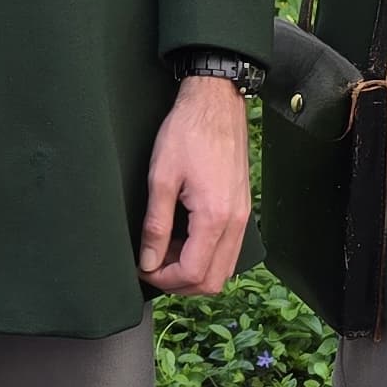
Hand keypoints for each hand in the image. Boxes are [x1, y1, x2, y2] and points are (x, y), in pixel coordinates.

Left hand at [138, 75, 253, 298]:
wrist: (215, 103)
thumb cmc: (188, 132)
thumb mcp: (161, 178)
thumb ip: (156, 225)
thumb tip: (148, 261)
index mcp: (215, 217)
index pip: (193, 273)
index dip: (164, 279)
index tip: (143, 268)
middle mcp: (236, 222)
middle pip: (213, 282)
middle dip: (180, 283)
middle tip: (153, 266)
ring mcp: (243, 217)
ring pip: (223, 269)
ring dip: (194, 271)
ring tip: (166, 251)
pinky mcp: (242, 209)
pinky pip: (228, 250)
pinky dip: (206, 256)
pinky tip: (183, 239)